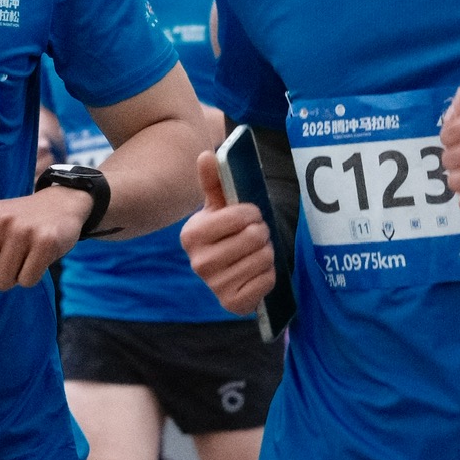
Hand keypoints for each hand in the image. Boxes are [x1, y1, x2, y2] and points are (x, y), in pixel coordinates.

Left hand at [0, 186, 93, 290]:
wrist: (59, 205)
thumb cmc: (14, 223)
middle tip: (7, 256)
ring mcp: (21, 230)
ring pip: (3, 282)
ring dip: (13, 277)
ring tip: (22, 255)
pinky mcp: (45, 241)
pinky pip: (27, 281)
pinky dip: (31, 276)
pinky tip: (37, 256)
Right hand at [180, 152, 275, 314]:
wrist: (229, 268)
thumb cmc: (225, 231)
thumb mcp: (218, 206)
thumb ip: (214, 181)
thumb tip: (207, 155)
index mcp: (191, 235)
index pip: (238, 216)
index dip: (252, 213)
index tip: (249, 216)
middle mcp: (198, 263)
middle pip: (253, 237)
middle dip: (262, 232)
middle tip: (255, 235)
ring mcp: (214, 286)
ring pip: (263, 258)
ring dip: (267, 252)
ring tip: (255, 251)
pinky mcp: (232, 304)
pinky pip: (266, 281)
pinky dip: (269, 274)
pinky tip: (256, 272)